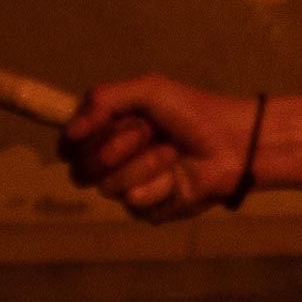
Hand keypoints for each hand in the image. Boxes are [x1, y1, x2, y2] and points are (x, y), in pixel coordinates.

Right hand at [60, 75, 245, 221]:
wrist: (232, 142)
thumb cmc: (192, 112)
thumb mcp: (147, 91)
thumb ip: (103, 100)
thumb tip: (69, 132)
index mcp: (108, 134)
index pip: (68, 146)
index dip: (79, 139)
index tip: (101, 125)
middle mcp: (113, 164)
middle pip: (81, 170)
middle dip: (116, 147)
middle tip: (147, 132)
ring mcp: (129, 188)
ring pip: (109, 186)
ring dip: (143, 163)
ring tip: (171, 152)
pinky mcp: (149, 210)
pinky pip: (137, 202)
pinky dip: (160, 183)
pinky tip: (178, 176)